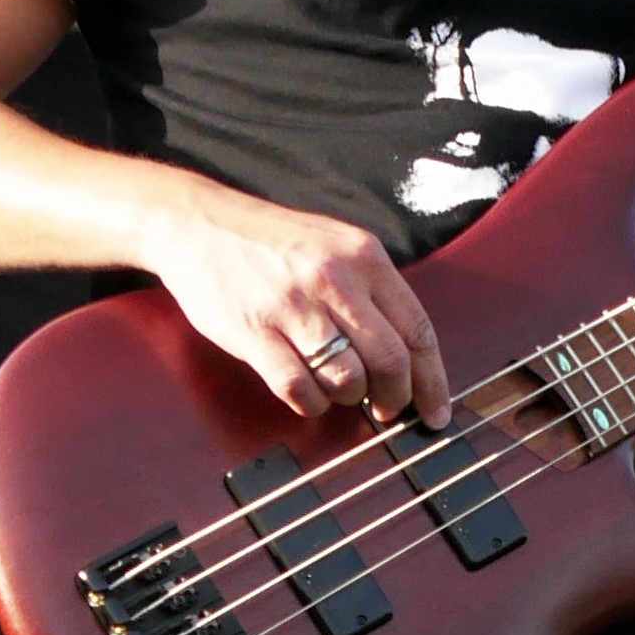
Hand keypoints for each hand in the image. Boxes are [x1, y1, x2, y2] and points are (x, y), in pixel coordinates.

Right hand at [137, 183, 451, 426]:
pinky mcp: (254, 331)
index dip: (432, 381)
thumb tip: (409, 356)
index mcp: (364, 257)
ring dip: (348, 398)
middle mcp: (334, 278)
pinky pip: (298, 389)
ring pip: (347, 379)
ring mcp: (292, 305)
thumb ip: (372, 292)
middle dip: (395, 398)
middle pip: (390, 361)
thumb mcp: (335, 246)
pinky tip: (306, 394)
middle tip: (386, 410)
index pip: (417, 330)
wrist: (198, 223)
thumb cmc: (271, 242)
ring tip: (338, 391)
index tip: (436, 411)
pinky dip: (310, 403)